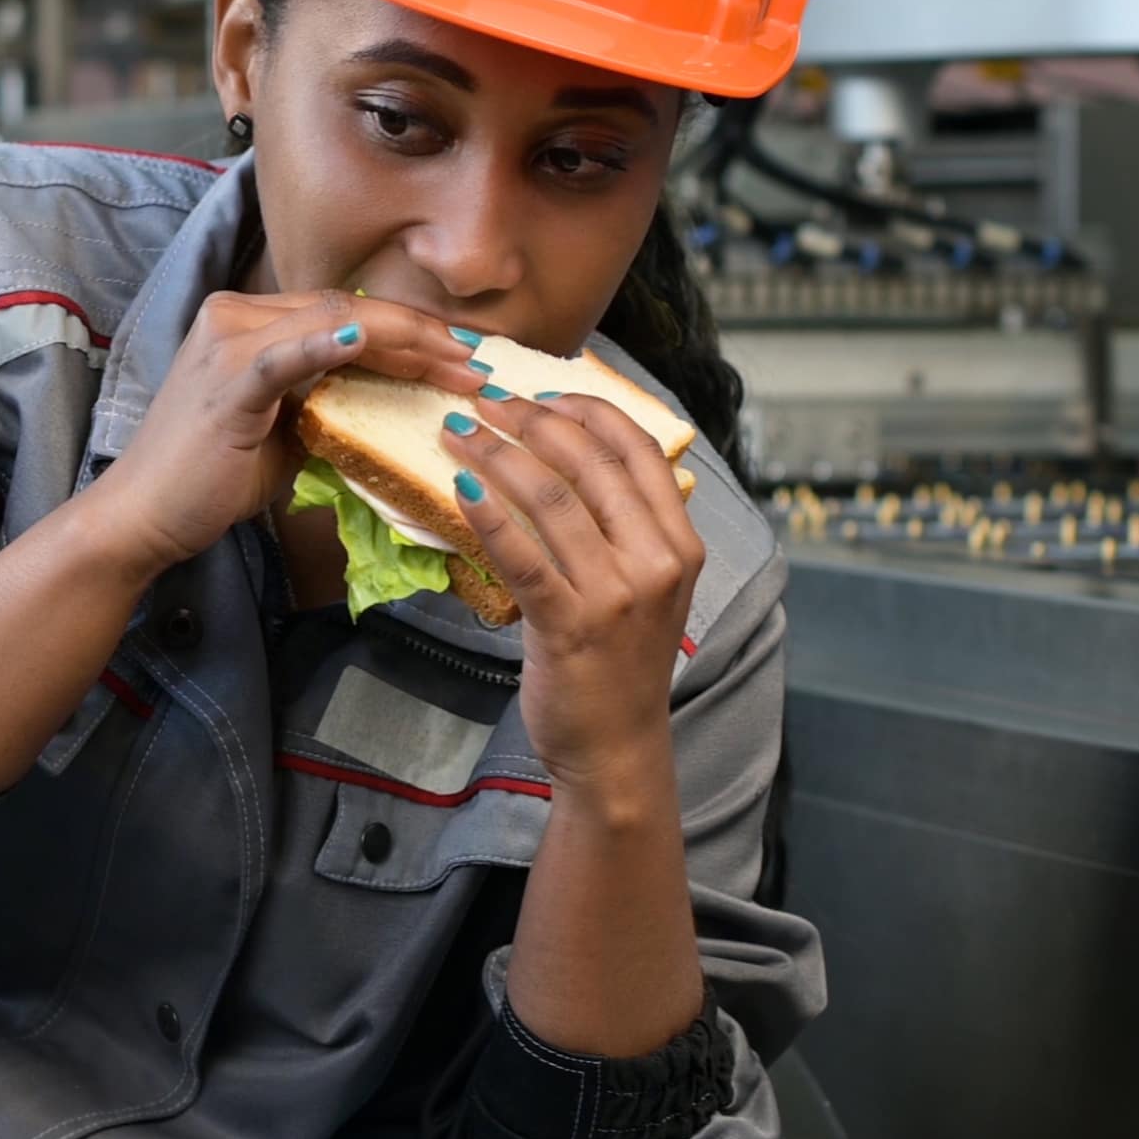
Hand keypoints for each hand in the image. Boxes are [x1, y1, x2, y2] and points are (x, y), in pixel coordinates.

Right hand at [86, 291, 482, 572]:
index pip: (346, 313)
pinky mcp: (226, 381)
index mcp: (250, 324)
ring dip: (403, 343)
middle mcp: (236, 317)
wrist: (143, 516)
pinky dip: (327, 346)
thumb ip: (324, 400)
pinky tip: (367, 340)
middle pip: (348, 310)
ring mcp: (228, 343)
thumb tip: (383, 397)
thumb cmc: (208, 480)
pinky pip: (284, 356)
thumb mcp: (282, 431)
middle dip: (422, 336)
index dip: (410, 332)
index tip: (465, 355)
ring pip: (331, 323)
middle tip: (481, 361)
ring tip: (457, 364)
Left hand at [438, 393, 702, 797]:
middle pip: (590, 462)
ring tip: (458, 433)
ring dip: (497, 454)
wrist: (617, 747)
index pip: (637, 449)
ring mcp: (616, 595)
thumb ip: (627, 529)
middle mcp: (655, 561)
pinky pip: (523, 555)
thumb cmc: (621, 663)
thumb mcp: (647, 587)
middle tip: (485, 401)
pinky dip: (488, 513)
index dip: (586, 409)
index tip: (542, 391)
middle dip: (531, 419)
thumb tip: (572, 460)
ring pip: (551, 498)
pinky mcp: (571, 626)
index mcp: (680, 543)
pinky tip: (460, 486)